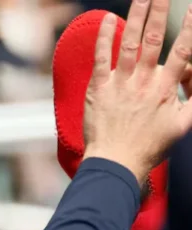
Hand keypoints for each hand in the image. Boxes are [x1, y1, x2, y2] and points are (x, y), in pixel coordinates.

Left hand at [83, 0, 191, 182]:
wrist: (116, 162)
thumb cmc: (149, 147)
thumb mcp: (182, 125)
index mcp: (166, 90)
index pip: (183, 53)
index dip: (191, 30)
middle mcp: (144, 83)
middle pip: (155, 41)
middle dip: (161, 14)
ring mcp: (120, 84)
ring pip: (130, 44)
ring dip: (136, 18)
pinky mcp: (99, 88)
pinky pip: (101, 58)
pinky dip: (105, 38)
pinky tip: (108, 19)